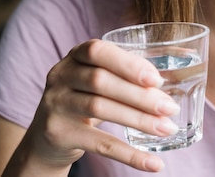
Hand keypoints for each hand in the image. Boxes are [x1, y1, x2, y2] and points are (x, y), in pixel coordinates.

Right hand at [10, 39, 178, 172]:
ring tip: (167, 128)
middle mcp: (60, 76)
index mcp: (75, 56)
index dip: (128, 63)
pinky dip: (129, 154)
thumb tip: (169, 84)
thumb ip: (124, 76)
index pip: (98, 51)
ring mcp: (56, 104)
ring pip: (100, 108)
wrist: (45, 139)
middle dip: (140, 95)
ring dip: (139, 119)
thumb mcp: (96, 82)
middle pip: (101, 81)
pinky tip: (153, 163)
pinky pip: (98, 144)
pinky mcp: (58, 133)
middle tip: (170, 108)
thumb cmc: (83, 100)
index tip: (156, 78)